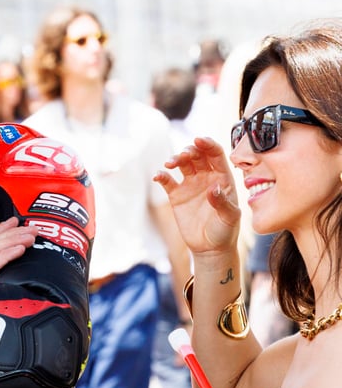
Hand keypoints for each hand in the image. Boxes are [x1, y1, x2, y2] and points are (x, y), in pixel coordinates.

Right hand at [154, 137, 239, 255]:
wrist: (210, 248)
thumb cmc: (225, 231)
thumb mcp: (230, 218)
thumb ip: (223, 202)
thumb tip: (213, 188)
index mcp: (222, 177)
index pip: (215, 154)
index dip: (208, 144)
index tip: (198, 139)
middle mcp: (206, 177)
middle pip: (197, 155)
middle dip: (189, 150)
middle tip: (183, 156)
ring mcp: (190, 184)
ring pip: (182, 163)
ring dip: (175, 159)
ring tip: (169, 164)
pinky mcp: (176, 194)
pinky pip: (167, 181)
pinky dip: (161, 175)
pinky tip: (158, 176)